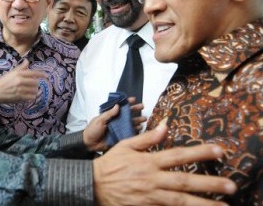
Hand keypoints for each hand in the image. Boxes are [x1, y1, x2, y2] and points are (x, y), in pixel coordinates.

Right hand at [0, 59, 46, 107]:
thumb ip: (21, 67)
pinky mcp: (19, 97)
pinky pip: (31, 97)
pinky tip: (29, 95)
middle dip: (36, 84)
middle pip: (35, 82)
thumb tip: (27, 60)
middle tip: (34, 85)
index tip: (46, 76)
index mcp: (18, 73)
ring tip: (31, 91)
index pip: (33, 73)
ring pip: (34, 90)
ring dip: (35, 91)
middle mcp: (20, 80)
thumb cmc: (4, 81)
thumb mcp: (12, 72)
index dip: (41, 74)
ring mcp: (20, 89)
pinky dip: (32, 96)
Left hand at [83, 98, 143, 150]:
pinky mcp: (120, 136)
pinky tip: (140, 128)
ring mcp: (118, 128)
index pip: (119, 107)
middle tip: (142, 107)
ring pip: (130, 122)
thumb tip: (117, 106)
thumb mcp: (99, 120)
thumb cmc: (92, 130)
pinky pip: (129, 132)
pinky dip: (135, 130)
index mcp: (109, 115)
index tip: (133, 99)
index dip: (126, 102)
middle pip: (127, 114)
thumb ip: (108, 114)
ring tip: (143, 119)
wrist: (89, 143)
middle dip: (135, 110)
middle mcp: (115, 120)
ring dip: (137, 120)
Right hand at [93, 124, 236, 205]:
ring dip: (203, 204)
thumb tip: (165, 126)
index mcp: (148, 161)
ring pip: (180, 201)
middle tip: (230, 186)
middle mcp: (152, 179)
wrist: (92, 185)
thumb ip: (147, 138)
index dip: (199, 152)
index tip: (219, 151)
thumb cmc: (110, 164)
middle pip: (184, 181)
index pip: (178, 155)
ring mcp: (150, 196)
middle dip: (209, 183)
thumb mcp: (126, 145)